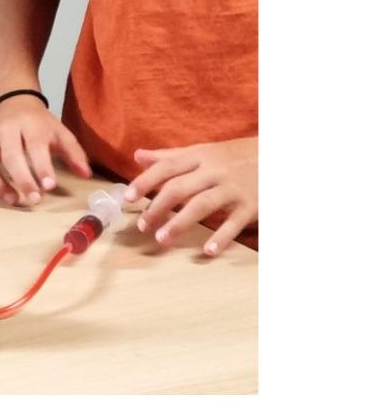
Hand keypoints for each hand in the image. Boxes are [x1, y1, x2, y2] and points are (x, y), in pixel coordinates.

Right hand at [0, 97, 91, 205]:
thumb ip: (73, 152)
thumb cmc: (38, 122)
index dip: (42, 166)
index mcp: (30, 125)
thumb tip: (86, 175)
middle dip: (21, 179)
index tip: (49, 186)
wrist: (11, 99)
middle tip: (34, 199)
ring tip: (11, 200)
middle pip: (9, 155)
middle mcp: (6, 131)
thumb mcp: (59, 131)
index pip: (35, 145)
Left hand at [124, 137, 256, 255]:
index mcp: (199, 156)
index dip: (145, 181)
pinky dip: (221, 237)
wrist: (276, 155)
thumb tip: (137, 156)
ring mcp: (233, 188)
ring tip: (161, 239)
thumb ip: (169, 156)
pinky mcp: (251, 205)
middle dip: (158, 207)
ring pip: (202, 205)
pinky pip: (234, 223)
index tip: (127, 197)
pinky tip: (206, 251)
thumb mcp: (201, 151)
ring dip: (180, 223)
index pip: (166, 167)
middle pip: (180, 188)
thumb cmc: (231, 156)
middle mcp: (214, 171)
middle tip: (142, 225)